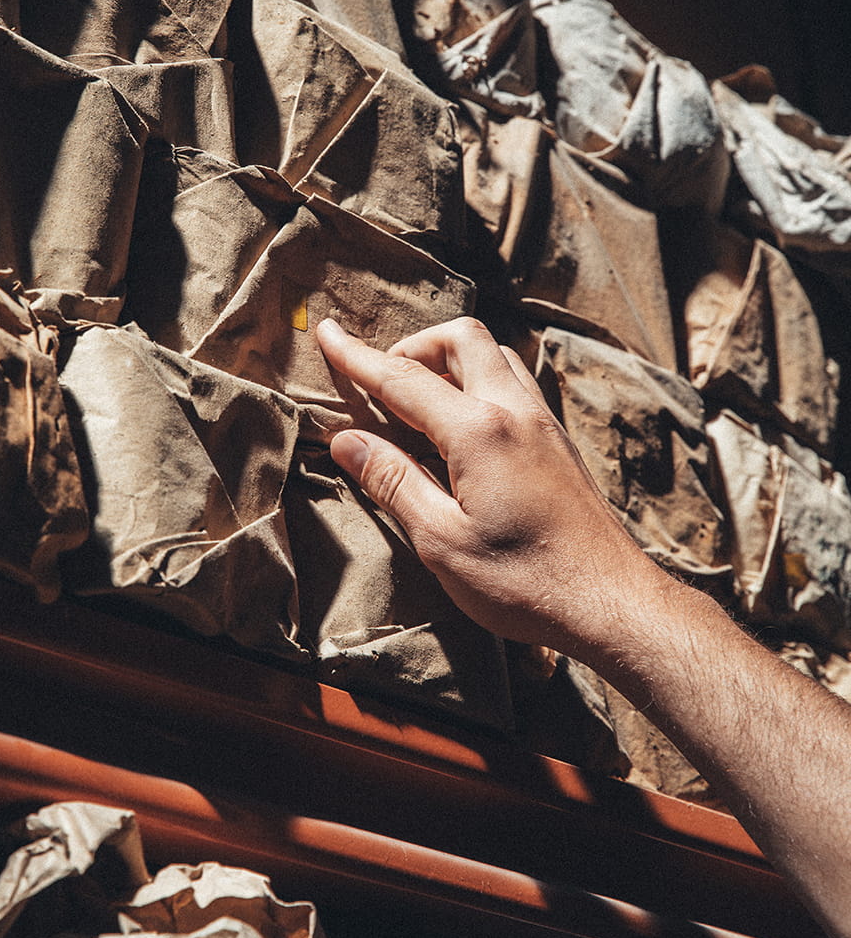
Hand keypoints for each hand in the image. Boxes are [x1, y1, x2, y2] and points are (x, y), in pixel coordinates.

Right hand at [316, 315, 655, 656]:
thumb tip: (346, 440)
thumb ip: (393, 482)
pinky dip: (478, 382)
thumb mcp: (442, 542)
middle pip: (461, 338)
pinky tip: (461, 428)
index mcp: (479, 432)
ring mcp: (543, 423)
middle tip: (381, 380)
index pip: (404, 378)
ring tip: (418, 401)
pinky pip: (514, 384)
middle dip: (413, 344)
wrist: (611, 604)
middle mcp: (516, 412)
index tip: (326, 333)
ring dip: (450, 360)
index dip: (358, 357)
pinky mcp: (558, 443)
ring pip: (494, 356)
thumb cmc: (525, 583)